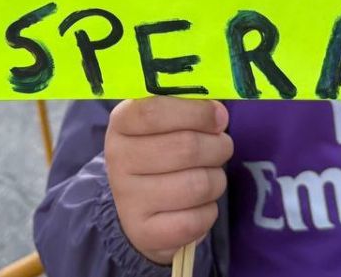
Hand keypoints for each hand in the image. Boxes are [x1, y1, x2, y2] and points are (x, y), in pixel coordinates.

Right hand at [105, 97, 232, 264]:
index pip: (153, 111)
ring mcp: (129, 199)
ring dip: (216, 179)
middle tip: (221, 146)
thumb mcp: (164, 122)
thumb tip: (218, 113)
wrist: (137, 209)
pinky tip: (198, 204)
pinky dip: (208, 210)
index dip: (195, 112)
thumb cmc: (161, 152)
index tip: (219, 117)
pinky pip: (197, 219)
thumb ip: (188, 108)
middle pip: (186, 148)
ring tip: (209, 175)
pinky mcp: (145, 232)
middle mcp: (118, 160)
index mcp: (121, 124)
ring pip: (198, 185)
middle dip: (217, 146)